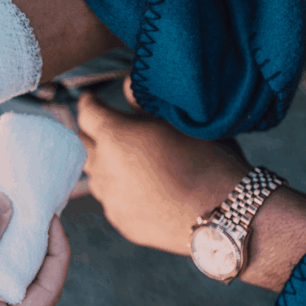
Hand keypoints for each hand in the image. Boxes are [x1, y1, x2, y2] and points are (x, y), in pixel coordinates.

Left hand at [76, 85, 250, 254]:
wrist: (223, 214)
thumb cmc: (208, 161)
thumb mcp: (180, 121)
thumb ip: (145, 103)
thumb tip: (127, 85)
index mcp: (115, 136)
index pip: (86, 113)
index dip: (89, 103)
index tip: (92, 99)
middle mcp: (104, 167)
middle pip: (83, 144)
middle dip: (93, 133)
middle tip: (108, 127)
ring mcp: (110, 197)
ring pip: (95, 173)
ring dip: (105, 162)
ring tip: (128, 159)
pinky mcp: (120, 219)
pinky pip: (110, 198)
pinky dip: (119, 189)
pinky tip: (142, 187)